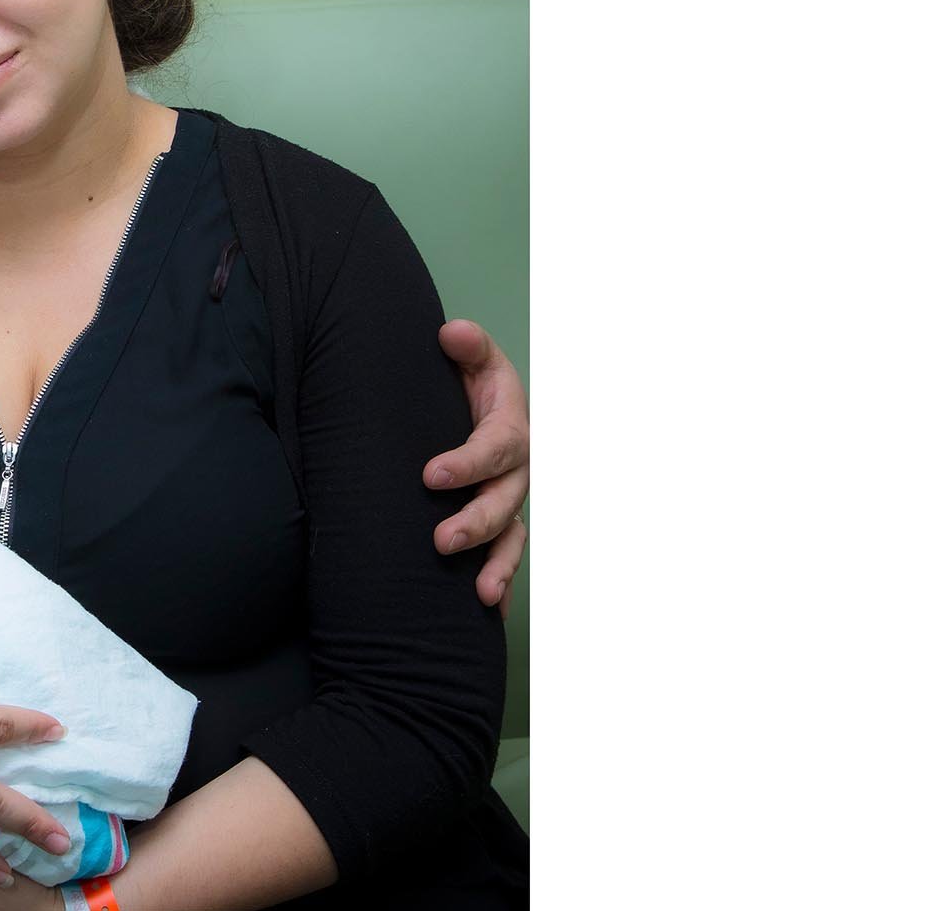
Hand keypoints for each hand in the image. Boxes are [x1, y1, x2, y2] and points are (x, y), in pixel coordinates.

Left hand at [424, 319, 530, 609]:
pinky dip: (499, 583)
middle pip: (505, 503)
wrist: (474, 401)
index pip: (495, 449)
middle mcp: (517, 471)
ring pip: (511, 538)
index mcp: (512, 429)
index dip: (467, 463)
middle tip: (442, 540)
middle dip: (476, 524)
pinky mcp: (499, 523)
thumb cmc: (470, 381)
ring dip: (497, 567)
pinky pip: (504, 556)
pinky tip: (487, 613)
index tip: (431, 475)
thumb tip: (452, 334)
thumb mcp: (473, 358)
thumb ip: (466, 346)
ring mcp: (509, 501)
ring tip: (479, 595)